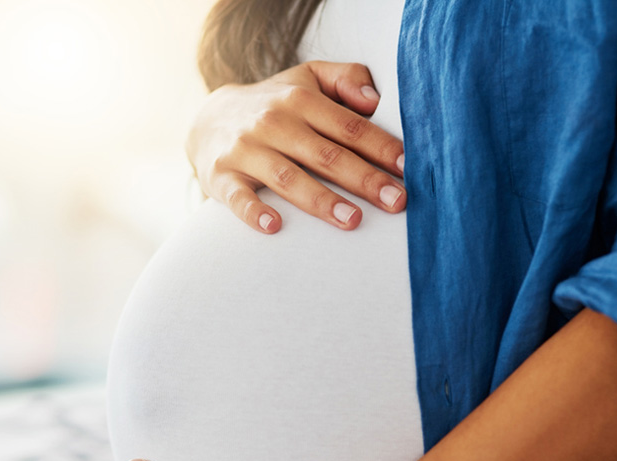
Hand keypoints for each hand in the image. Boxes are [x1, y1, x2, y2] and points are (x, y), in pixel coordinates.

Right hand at [186, 60, 406, 233]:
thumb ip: (345, 79)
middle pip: (326, 154)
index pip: (349, 126)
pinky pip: (238, 197)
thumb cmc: (275, 105)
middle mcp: (274, 122)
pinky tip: (274, 226)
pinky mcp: (221, 176)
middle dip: (364, 179)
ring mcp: (246, 150)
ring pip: (289, 178)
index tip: (407, 168)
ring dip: (322, 201)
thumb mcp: (307, 79)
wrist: (209, 119)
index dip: (380, 146)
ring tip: (353, 221)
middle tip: (396, 202)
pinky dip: (254, 211)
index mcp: (300, 99)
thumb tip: (375, 99)